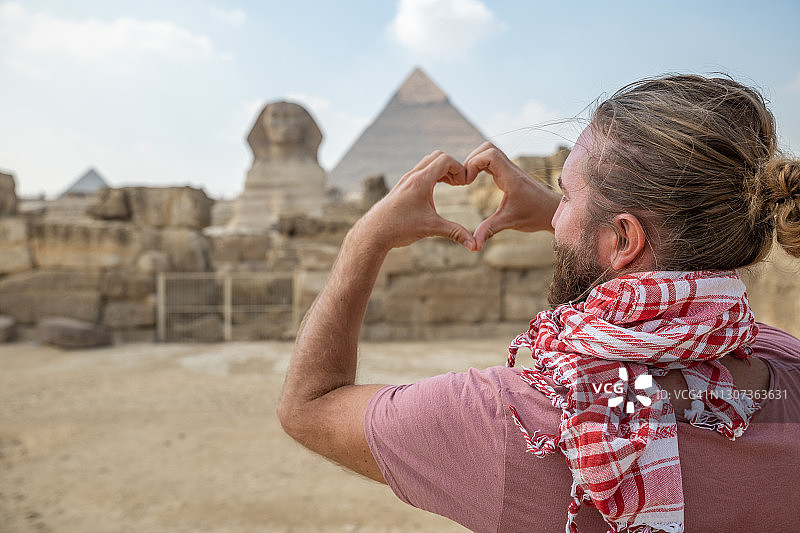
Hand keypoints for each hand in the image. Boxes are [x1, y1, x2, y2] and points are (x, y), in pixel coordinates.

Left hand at [357, 151, 476, 250]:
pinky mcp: (402, 186)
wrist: (373, 233)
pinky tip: (436, 190)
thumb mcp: (431, 229)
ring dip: (442, 170)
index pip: (445, 160)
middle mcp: (412, 176)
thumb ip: (455, 233)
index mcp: (421, 181)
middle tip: (460, 183)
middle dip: (452, 167)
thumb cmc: (399, 229)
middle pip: (437, 156)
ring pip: (428, 163)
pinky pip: (420, 171)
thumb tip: (475, 246)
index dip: (460, 168)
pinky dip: (432, 175)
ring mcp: (406, 180)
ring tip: (452, 185)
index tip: (465, 183)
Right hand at [464, 142, 561, 249]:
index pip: (489, 154)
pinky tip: (476, 180)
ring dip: (475, 161)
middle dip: (471, 160)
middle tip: (465, 179)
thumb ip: (489, 230)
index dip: (473, 163)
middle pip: (487, 148)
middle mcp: (510, 169)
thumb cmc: (535, 215)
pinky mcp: (510, 173)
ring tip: (468, 179)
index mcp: (510, 177)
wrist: (553, 212)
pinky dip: (480, 165)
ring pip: (489, 151)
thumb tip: (474, 246)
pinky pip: (493, 160)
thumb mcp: (509, 222)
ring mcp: (510, 169)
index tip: (467, 182)